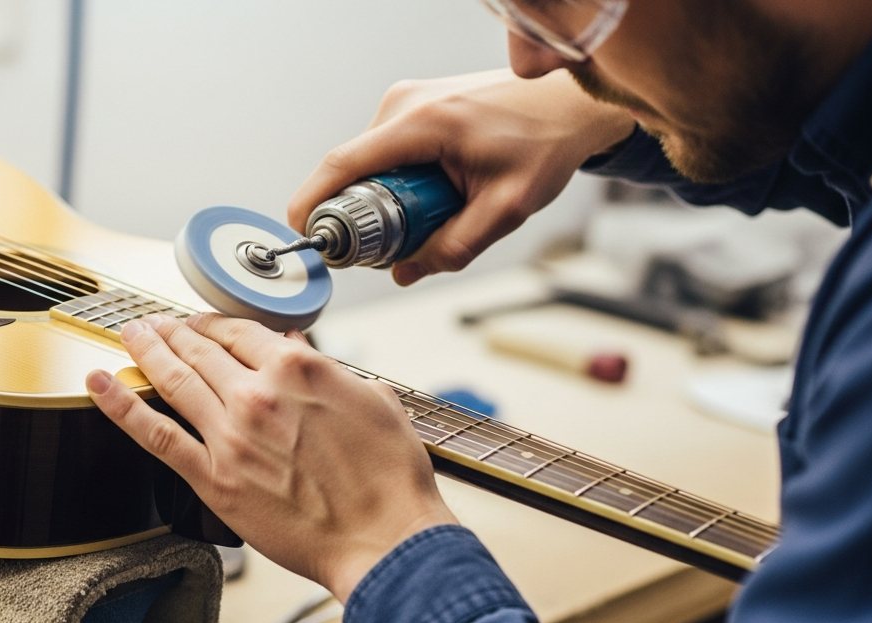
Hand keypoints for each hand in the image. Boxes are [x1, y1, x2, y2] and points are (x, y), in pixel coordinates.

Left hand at [86, 313, 456, 602]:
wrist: (384, 540)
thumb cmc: (389, 481)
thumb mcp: (376, 401)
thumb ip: (334, 372)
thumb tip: (306, 355)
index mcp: (299, 368)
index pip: (241, 330)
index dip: (214, 322)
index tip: (202, 323)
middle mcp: (258, 394)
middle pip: (201, 349)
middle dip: (174, 331)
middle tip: (155, 323)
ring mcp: (230, 435)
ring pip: (174, 380)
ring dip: (146, 351)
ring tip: (130, 335)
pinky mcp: (214, 479)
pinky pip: (156, 435)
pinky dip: (122, 405)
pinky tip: (100, 384)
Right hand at [288, 69, 635, 285]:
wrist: (569, 103)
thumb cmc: (544, 144)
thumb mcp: (506, 209)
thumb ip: (455, 247)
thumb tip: (405, 273)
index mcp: (422, 123)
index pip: (341, 165)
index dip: (311, 205)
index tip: (302, 238)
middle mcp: (404, 103)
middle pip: (351, 170)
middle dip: (360, 215)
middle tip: (394, 246)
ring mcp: (405, 100)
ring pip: (368, 164)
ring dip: (384, 198)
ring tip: (435, 212)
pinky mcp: (411, 105)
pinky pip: (384, 152)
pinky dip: (396, 181)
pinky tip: (433, 193)